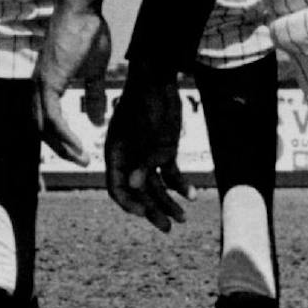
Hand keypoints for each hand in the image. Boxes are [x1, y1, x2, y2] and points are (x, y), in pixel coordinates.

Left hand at [31, 6, 111, 165]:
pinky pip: (52, 117)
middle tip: (80, 161)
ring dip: (61, 147)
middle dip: (60, 150)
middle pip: (41, 130)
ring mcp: (41, 84)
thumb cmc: (88, 32)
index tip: (79, 153)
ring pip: (44, 128)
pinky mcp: (49, 81)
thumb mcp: (94, 70)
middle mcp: (37, 87)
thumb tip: (96, 120)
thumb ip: (94, 96)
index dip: (60, 140)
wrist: (82, 8)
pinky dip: (63, 135)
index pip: (46, 121)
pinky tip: (77, 144)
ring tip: (81, 158)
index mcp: (47, 84)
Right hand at [104, 72, 190, 231]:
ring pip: (156, 186)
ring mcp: (147, 155)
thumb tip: (133, 185)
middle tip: (168, 228)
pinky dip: (180, 185)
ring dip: (169, 202)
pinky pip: (170, 174)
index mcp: (116, 155)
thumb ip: (142, 160)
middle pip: (139, 192)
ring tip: (183, 219)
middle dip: (153, 210)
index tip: (144, 214)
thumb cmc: (146, 102)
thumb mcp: (144, 132)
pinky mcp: (164, 150)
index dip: (129, 203)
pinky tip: (191, 195)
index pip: (116, 188)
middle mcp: (130, 159)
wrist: (160, 79)